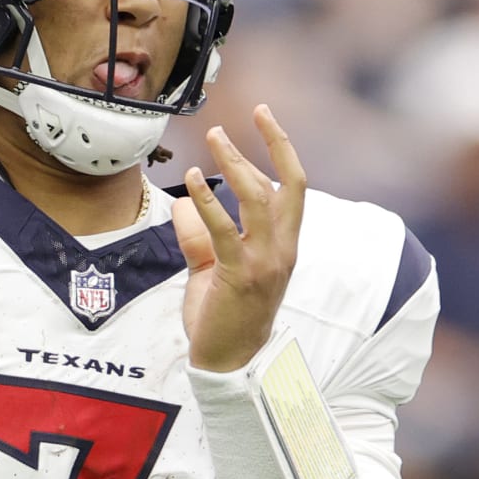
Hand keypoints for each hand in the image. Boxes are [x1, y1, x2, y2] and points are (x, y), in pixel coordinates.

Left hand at [170, 105, 306, 372]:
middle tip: (249, 115)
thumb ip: (200, 236)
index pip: (293, 187)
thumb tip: (184, 203)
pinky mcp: (237, 275)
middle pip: (288, 184)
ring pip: (258, 198)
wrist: (227, 363)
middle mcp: (283, 250)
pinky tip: (194, 180)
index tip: (266, 117)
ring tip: (214, 137)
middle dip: (273, 144)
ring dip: (236, 162)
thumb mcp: (212, 268)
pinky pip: (224, 229)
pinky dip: (209, 200)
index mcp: (285, 245)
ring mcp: (264, 262)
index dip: (282, 149)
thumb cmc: (223, 316)